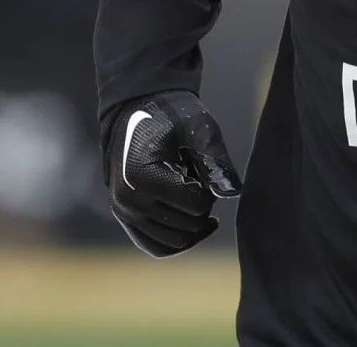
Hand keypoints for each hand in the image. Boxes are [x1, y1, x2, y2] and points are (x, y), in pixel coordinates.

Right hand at [104, 89, 241, 257]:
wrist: (138, 109)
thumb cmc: (173, 116)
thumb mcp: (200, 129)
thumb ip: (217, 160)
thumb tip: (233, 193)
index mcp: (142, 176)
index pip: (196, 205)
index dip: (210, 188)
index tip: (203, 166)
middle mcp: (127, 200)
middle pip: (186, 227)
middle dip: (202, 207)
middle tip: (200, 178)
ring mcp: (123, 212)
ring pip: (172, 243)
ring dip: (192, 224)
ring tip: (194, 194)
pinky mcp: (125, 218)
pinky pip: (156, 246)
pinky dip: (178, 240)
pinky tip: (196, 221)